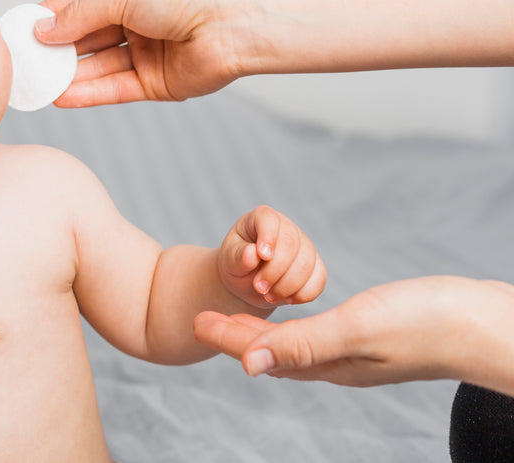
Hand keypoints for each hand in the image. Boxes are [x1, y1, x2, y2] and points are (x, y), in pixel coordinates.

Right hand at [36, 0, 251, 105]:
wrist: (234, 23)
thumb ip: (79, 14)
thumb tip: (44, 30)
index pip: (79, 1)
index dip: (50, 15)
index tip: (22, 29)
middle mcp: (136, 19)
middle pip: (85, 36)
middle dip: (55, 49)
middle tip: (24, 62)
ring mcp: (145, 51)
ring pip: (97, 65)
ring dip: (68, 75)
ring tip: (37, 83)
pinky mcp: (155, 82)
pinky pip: (114, 88)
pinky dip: (88, 93)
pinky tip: (62, 97)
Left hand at [192, 276, 513, 394]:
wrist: (486, 326)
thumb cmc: (428, 324)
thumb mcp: (359, 330)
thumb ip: (304, 345)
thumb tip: (248, 364)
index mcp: (331, 362)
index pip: (265, 351)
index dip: (229, 336)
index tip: (196, 319)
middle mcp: (340, 362)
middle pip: (274, 350)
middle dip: (237, 334)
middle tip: (204, 316)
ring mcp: (360, 353)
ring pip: (296, 345)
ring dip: (263, 331)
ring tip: (238, 318)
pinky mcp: (377, 337)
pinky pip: (321, 337)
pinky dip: (297, 327)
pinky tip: (299, 318)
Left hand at [218, 205, 325, 309]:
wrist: (248, 284)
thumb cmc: (237, 265)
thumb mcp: (229, 260)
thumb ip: (238, 256)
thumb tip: (252, 253)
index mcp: (261, 218)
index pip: (269, 219)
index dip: (268, 237)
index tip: (263, 256)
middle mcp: (287, 227)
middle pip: (291, 244)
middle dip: (274, 271)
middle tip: (259, 287)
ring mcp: (305, 246)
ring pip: (306, 264)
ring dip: (287, 286)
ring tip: (268, 296)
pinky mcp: (316, 266)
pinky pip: (319, 280)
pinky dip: (304, 294)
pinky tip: (287, 299)